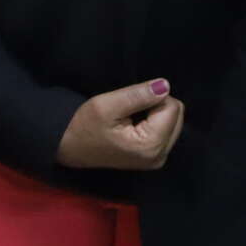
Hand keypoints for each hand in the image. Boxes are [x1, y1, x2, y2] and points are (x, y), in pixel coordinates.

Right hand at [57, 80, 183, 170]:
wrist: (69, 147)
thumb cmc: (84, 126)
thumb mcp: (106, 105)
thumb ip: (137, 95)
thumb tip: (165, 85)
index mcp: (150, 145)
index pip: (172, 107)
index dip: (151, 97)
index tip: (128, 104)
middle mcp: (160, 156)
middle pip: (177, 115)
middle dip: (156, 106)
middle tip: (129, 110)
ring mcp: (158, 160)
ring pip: (174, 122)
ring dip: (155, 114)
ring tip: (130, 118)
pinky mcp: (155, 158)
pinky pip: (167, 131)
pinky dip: (154, 123)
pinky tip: (134, 125)